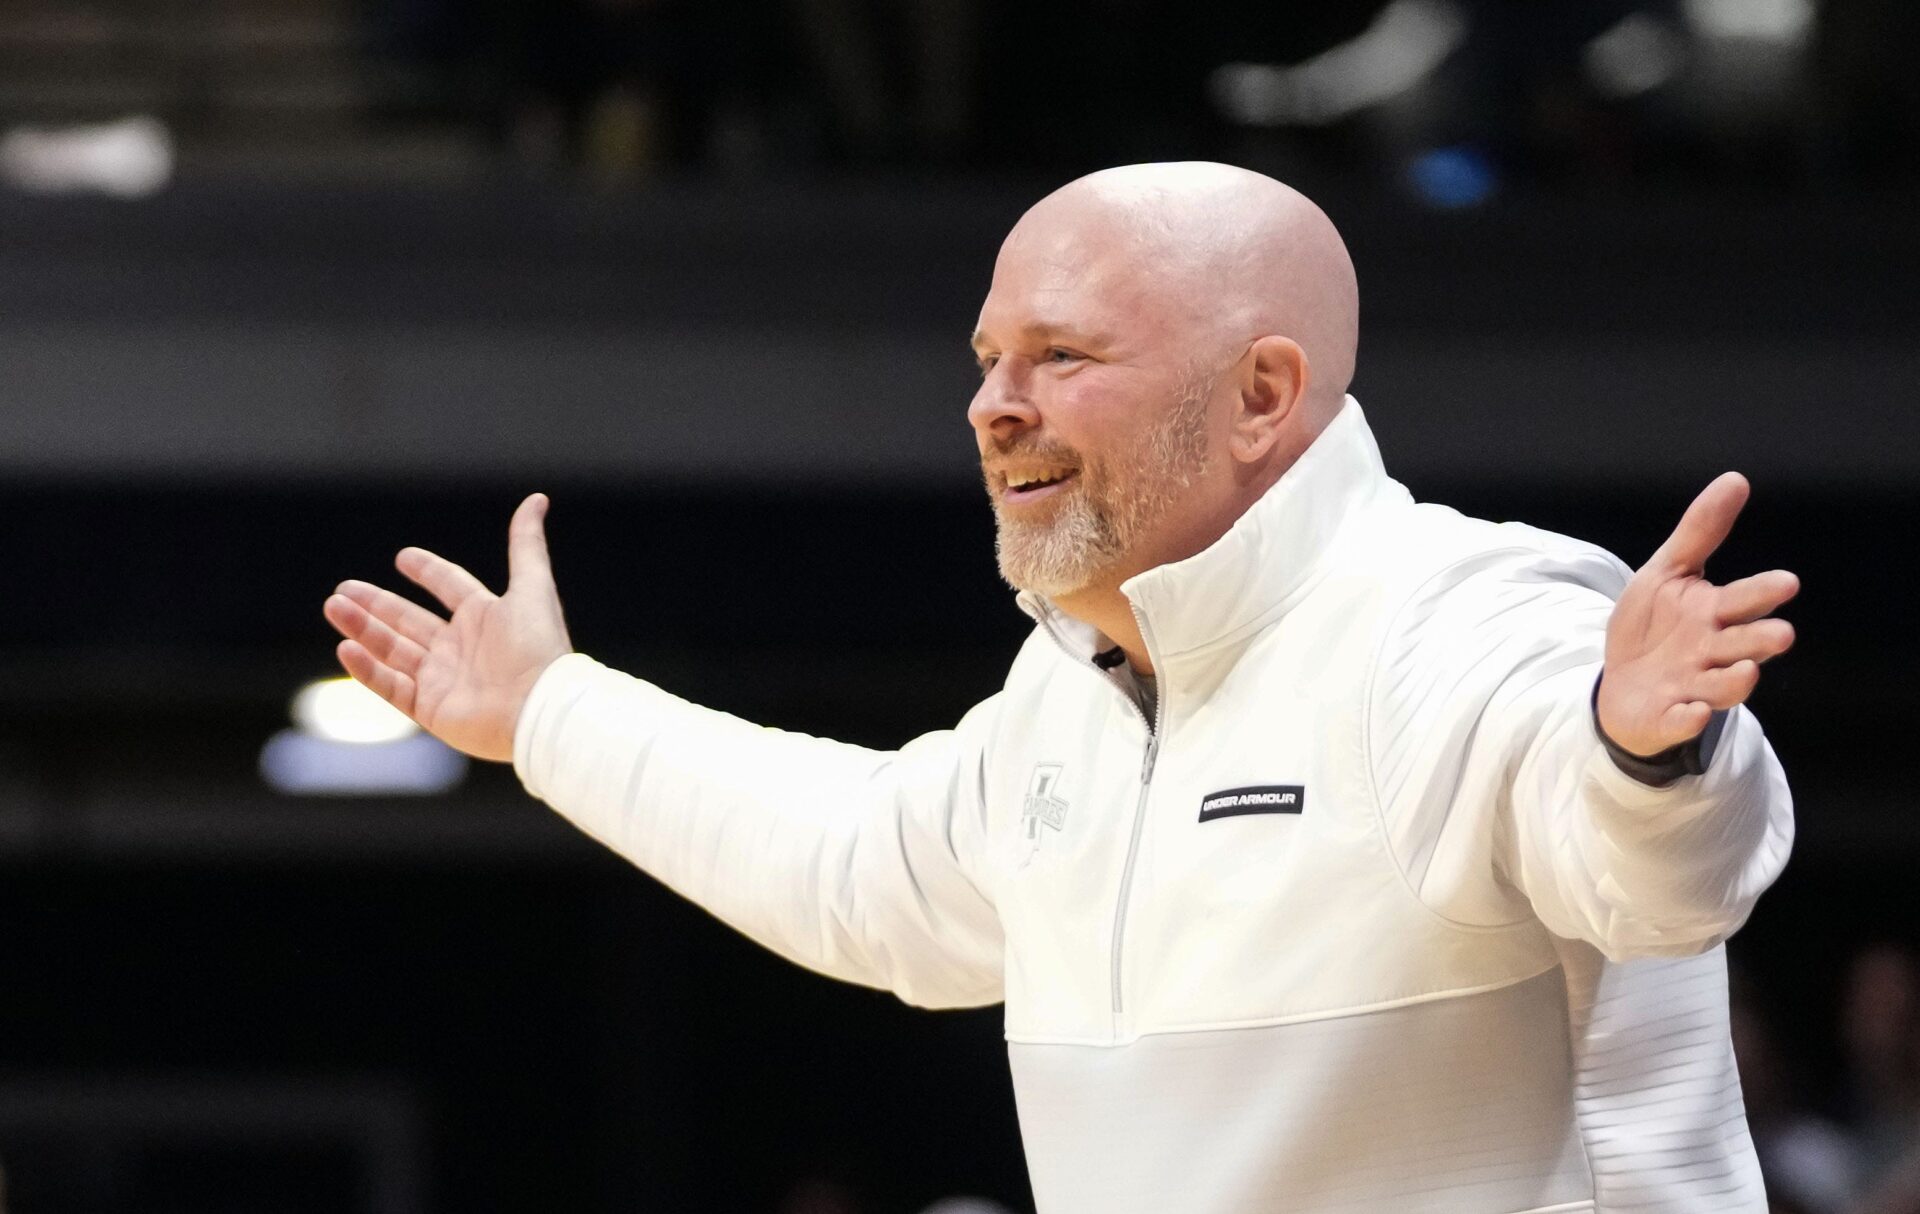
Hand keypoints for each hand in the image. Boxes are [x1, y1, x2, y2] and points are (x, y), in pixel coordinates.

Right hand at [322, 494, 571, 762]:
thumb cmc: (539, 648)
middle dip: (376, 604)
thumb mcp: (532, 587)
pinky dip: (367, 669)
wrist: (539, 708)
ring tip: (333, 606)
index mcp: (486, 618)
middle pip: (409, 620)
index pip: (450, 587)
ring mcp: (444, 680)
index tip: (403, 557)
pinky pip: (391, 687)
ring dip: (362, 628)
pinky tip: (345, 646)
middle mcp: (461, 648)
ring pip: (393, 650)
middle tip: (343, 588)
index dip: (428, 571)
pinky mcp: (431, 709)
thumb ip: (526, 545)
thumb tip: (536, 499)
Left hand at [1597, 472, 1797, 757]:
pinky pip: (1682, 719)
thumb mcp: (1667, 573)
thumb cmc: (1653, 625)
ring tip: (1747, 670)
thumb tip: (1736, 479)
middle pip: (1745, 645)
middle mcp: (1713, 651)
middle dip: (1762, 641)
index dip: (1763, 592)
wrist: (1621, 684)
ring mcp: (1694, 686)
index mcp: (1714, 614)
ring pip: (1724, 686)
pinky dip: (1688, 716)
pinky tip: (1692, 709)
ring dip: (1735, 679)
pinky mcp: (1670, 715)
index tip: (1786, 582)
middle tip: (1781, 635)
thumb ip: (1700, 531)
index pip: (1745, 600)